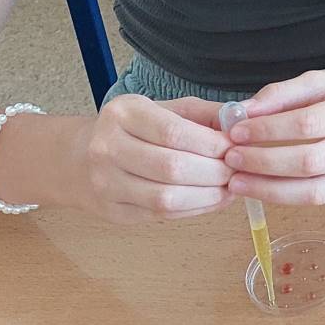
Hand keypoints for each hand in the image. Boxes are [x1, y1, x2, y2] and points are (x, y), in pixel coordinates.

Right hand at [68, 94, 234, 223]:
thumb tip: (245, 119)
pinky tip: (213, 199)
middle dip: (215, 172)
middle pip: (172, 167)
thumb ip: (204, 113)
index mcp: (123, 114)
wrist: (79, 159)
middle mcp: (107, 148)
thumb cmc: (134, 130)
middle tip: (239, 170)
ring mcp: (106, 183)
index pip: (174, 132)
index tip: (236, 147)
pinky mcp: (113, 212)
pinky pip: (162, 216)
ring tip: (230, 187)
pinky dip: (195, 209)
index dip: (212, 144)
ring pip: (167, 198)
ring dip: (209, 195)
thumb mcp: (164, 109)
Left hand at [223, 68, 324, 204]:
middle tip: (230, 159)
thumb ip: (287, 92)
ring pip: (314, 192)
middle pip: (310, 162)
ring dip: (269, 190)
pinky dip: (287, 195)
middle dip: (263, 164)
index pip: (309, 123)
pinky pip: (321, 199)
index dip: (269, 130)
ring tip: (237, 183)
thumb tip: (244, 110)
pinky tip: (263, 186)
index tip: (237, 131)